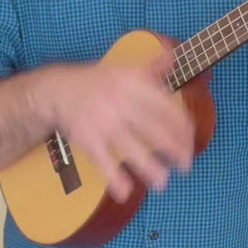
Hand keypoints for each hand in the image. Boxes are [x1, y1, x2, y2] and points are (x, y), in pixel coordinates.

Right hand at [47, 47, 194, 202]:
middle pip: (154, 128)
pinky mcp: (87, 138)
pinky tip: (125, 192)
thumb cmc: (99, 82)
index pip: (167, 107)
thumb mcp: (125, 69)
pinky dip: (114, 178)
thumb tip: (174, 56)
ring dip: (150, 168)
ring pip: (132, 147)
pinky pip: (103, 161)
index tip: (190, 143)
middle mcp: (120, 100)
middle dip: (174, 149)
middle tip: (185, 166)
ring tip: (162, 183)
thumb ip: (151, 67)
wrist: (57, 89)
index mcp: (133, 82)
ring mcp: (103, 121)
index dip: (182, 128)